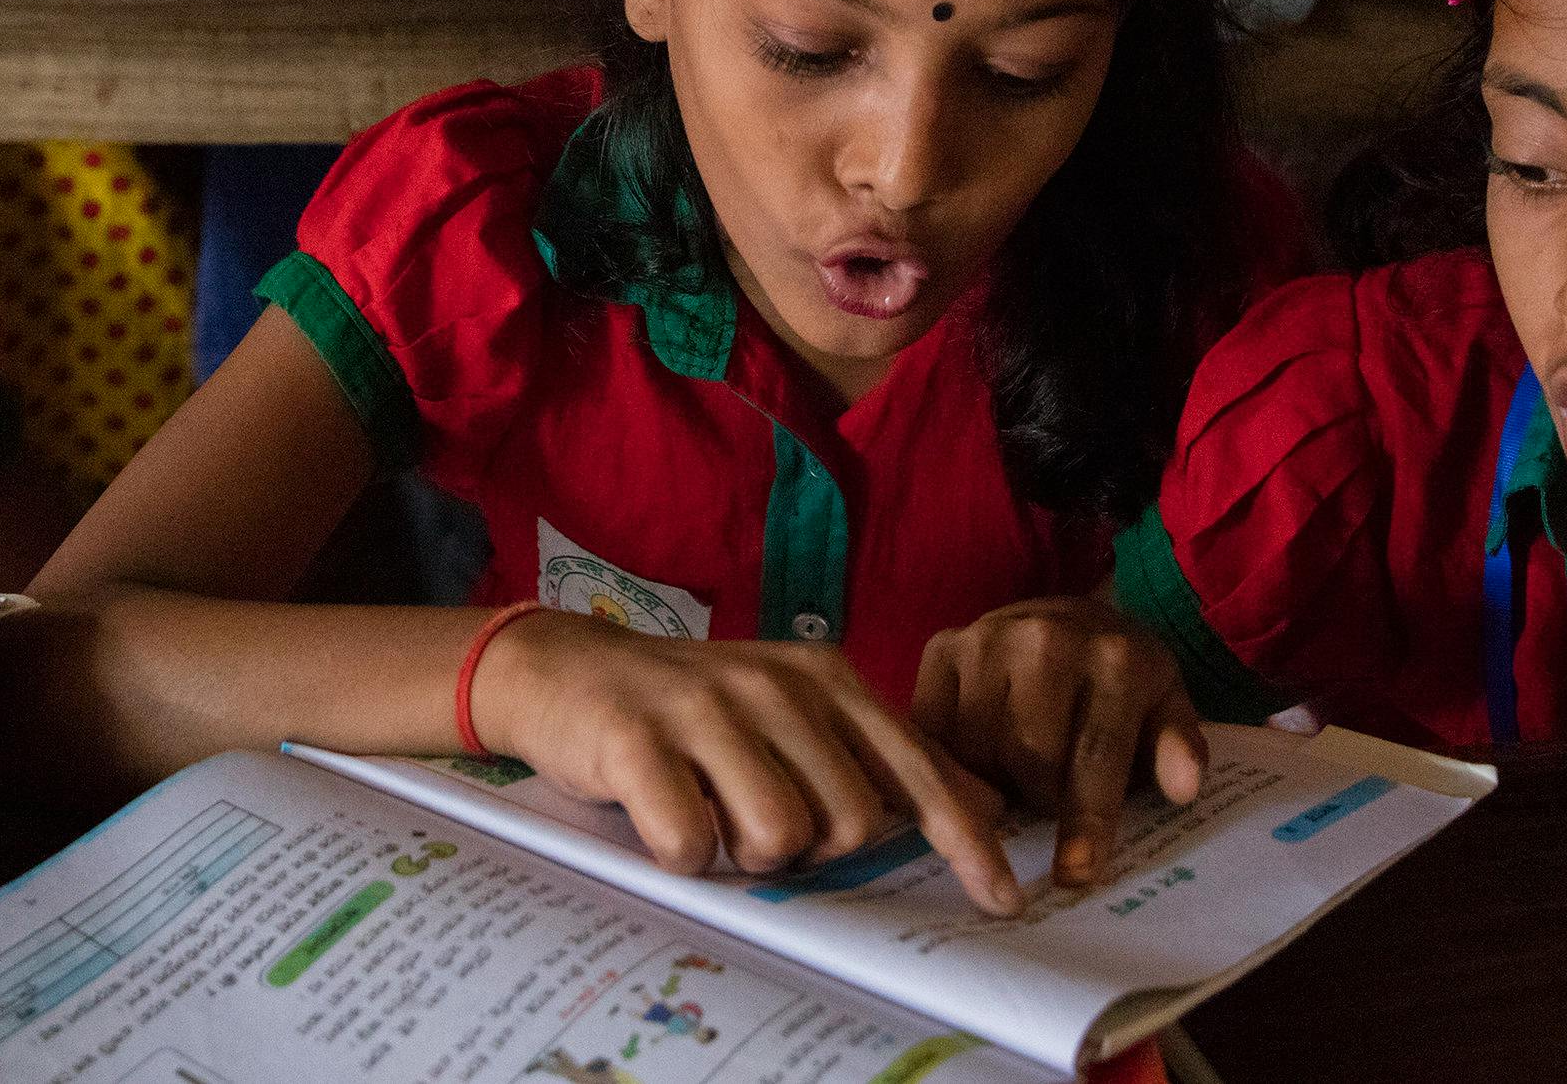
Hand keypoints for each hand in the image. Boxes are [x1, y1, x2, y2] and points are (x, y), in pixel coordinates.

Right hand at [474, 614, 1024, 915]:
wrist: (564, 668)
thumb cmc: (693, 710)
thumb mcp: (797, 716)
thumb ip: (881, 757)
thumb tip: (984, 802)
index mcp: (826, 678)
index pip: (917, 769)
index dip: (964, 839)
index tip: (1002, 898)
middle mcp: (776, 684)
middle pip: (849, 823)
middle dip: (810, 846)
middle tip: (755, 813)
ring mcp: (706, 707)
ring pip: (779, 836)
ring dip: (743, 851)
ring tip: (709, 810)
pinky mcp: (637, 739)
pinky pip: (692, 842)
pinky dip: (681, 851)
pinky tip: (661, 815)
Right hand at [914, 599, 1205, 888]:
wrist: (1067, 619)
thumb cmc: (1120, 681)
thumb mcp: (1166, 707)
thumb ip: (1177, 747)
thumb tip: (1183, 788)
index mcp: (1116, 658)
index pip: (1097, 754)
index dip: (1086, 819)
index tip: (1075, 874)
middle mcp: (1047, 639)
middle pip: (1029, 761)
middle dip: (1041, 799)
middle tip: (1051, 800)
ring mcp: (988, 638)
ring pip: (977, 751)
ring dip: (996, 782)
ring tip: (1018, 774)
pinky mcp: (943, 646)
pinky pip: (935, 732)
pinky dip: (956, 759)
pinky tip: (980, 757)